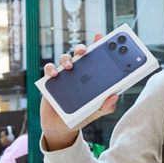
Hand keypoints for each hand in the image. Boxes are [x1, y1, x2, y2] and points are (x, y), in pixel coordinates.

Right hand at [40, 33, 117, 150]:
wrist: (62, 126)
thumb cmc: (82, 116)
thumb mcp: (98, 111)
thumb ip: (107, 105)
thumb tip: (115, 96)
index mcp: (92, 77)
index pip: (96, 58)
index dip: (98, 45)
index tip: (100, 36)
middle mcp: (79, 73)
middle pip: (80, 54)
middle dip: (82, 48)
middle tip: (84, 51)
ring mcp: (65, 75)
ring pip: (65, 58)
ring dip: (67, 58)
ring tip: (70, 66)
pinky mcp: (51, 81)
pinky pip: (49, 69)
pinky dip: (51, 69)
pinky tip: (55, 74)